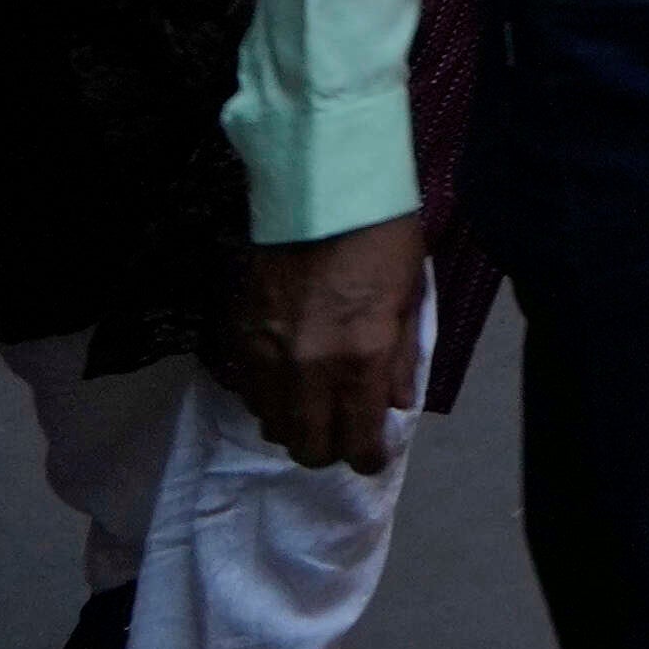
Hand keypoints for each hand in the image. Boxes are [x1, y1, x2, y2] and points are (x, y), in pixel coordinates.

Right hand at [236, 220, 430, 475]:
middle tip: (344, 436)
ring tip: (314, 409)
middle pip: (308, 446)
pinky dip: (268, 398)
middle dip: (329, 451)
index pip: (359, 439)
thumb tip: (396, 405)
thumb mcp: (408, 298)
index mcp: (361, 358)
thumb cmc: (380, 238)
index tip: (372, 457)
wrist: (322, 190)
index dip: (368, 459)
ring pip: (273, 424)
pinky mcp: (240, 334)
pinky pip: (249, 391)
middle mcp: (309, 367)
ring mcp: (268, 353)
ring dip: (296, 426)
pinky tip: (286, 382)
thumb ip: (401, 360)